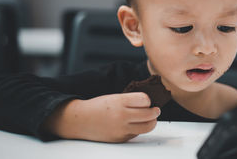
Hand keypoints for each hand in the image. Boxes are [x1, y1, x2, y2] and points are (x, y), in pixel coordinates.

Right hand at [44, 92, 159, 142]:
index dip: (148, 100)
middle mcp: (121, 115)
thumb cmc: (97, 107)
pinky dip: (139, 129)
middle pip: (149, 114)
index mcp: (120, 101)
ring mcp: (122, 129)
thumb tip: (149, 102)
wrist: (81, 120)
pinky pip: (137, 134)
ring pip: (147, 127)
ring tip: (150, 119)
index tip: (147, 101)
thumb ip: (130, 100)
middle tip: (155, 110)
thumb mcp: (114, 97)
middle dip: (155, 111)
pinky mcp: (121, 139)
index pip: (145, 99)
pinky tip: (135, 125)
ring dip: (152, 122)